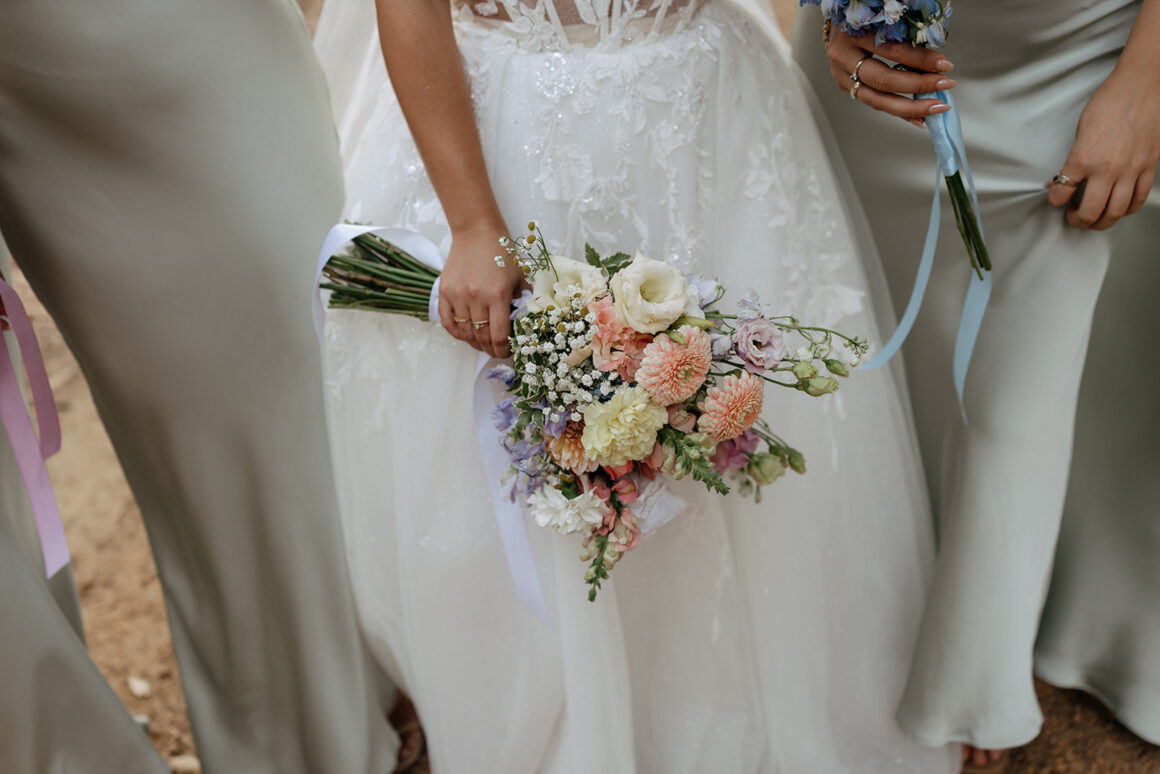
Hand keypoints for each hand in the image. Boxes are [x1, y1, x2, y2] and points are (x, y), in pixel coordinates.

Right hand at [437, 220, 524, 357]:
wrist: (477, 232)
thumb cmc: (501, 254)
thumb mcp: (521, 277)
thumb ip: (524, 302)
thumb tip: (525, 328)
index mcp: (498, 295)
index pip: (498, 335)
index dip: (503, 350)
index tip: (507, 352)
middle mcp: (476, 297)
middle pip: (481, 337)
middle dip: (490, 349)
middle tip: (496, 351)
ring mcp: (458, 295)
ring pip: (465, 332)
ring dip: (474, 343)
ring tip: (482, 344)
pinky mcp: (444, 292)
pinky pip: (448, 322)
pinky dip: (457, 332)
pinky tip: (466, 334)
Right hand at [825, 28, 956, 125]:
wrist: (840, 23)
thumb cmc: (867, 17)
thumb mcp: (886, 21)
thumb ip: (907, 38)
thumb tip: (937, 64)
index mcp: (853, 33)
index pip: (892, 51)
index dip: (921, 60)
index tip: (945, 65)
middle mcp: (843, 56)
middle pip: (883, 80)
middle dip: (918, 86)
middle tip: (944, 85)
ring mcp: (841, 74)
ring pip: (876, 99)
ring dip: (910, 107)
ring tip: (934, 108)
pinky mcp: (845, 86)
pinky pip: (875, 102)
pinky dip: (898, 110)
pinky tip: (917, 116)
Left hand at [1048, 68, 1159, 229]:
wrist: (1142, 86)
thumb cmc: (1111, 101)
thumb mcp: (1081, 130)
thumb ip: (1075, 157)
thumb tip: (1067, 176)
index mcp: (1083, 158)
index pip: (1061, 192)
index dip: (1055, 200)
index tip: (1056, 200)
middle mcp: (1107, 169)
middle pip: (1090, 212)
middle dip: (1078, 220)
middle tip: (1074, 218)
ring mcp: (1130, 170)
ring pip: (1115, 212)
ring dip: (1101, 222)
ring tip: (1094, 219)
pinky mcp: (1149, 167)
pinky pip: (1138, 199)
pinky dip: (1127, 210)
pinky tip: (1120, 208)